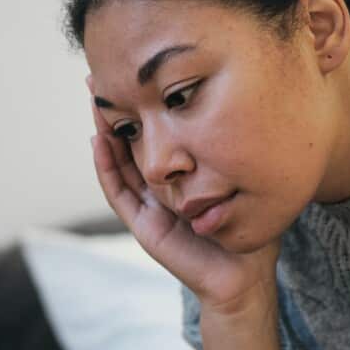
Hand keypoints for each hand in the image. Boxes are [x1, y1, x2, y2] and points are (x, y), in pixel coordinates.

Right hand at [87, 74, 279, 314]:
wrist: (244, 276)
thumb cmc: (250, 230)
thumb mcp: (244, 179)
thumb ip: (239, 152)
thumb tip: (254, 104)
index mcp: (180, 177)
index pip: (153, 135)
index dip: (140, 107)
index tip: (132, 73)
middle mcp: (160, 189)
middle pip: (128, 143)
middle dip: (114, 111)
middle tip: (98, 78)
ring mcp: (149, 208)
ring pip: (117, 163)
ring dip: (103, 133)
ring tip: (94, 101)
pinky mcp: (144, 226)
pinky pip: (119, 193)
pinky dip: (106, 167)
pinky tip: (99, 140)